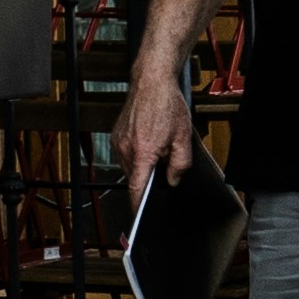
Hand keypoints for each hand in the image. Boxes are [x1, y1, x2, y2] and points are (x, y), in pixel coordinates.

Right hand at [113, 69, 193, 202]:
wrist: (151, 82)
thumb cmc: (166, 105)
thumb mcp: (182, 137)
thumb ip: (179, 164)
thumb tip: (173, 181)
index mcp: (143, 152)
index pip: (136, 189)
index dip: (138, 205)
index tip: (139, 216)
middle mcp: (126, 149)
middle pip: (135, 177)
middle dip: (148, 176)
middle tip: (163, 159)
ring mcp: (118, 142)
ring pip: (130, 166)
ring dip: (143, 163)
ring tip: (156, 143)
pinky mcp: (115, 136)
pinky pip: (125, 154)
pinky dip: (136, 153)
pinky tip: (148, 139)